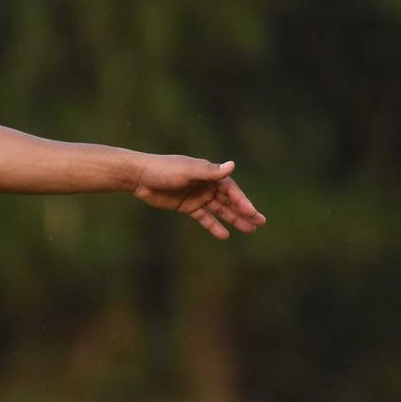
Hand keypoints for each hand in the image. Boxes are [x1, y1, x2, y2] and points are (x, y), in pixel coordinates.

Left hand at [129, 156, 264, 239]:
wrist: (140, 177)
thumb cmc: (164, 170)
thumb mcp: (188, 171)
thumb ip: (210, 172)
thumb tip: (232, 166)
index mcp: (209, 174)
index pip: (231, 190)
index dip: (243, 202)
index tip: (253, 213)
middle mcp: (206, 185)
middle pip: (229, 201)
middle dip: (244, 212)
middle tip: (259, 223)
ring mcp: (198, 196)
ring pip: (219, 210)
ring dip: (233, 219)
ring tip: (249, 230)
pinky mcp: (187, 206)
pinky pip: (204, 217)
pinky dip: (213, 225)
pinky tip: (224, 235)